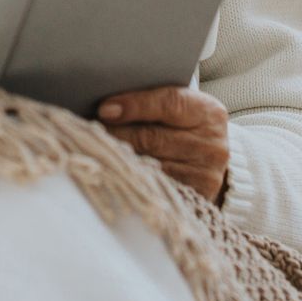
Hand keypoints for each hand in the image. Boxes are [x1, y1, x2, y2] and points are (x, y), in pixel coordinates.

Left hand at [96, 85, 230, 203]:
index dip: (135, 105)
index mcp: (208, 112)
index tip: (104, 109)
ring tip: (96, 150)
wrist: (208, 166)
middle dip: (117, 133)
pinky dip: (133, 179)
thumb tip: (107, 103)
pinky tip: (116, 172)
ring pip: (150, 165)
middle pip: (153, 137)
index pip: (169, 102)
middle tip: (90, 131)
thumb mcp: (178, 110)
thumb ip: (152, 101)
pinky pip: (155, 188)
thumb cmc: (182, 130)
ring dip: (120, 158)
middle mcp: (212, 144)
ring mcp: (205, 175)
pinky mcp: (195, 199)